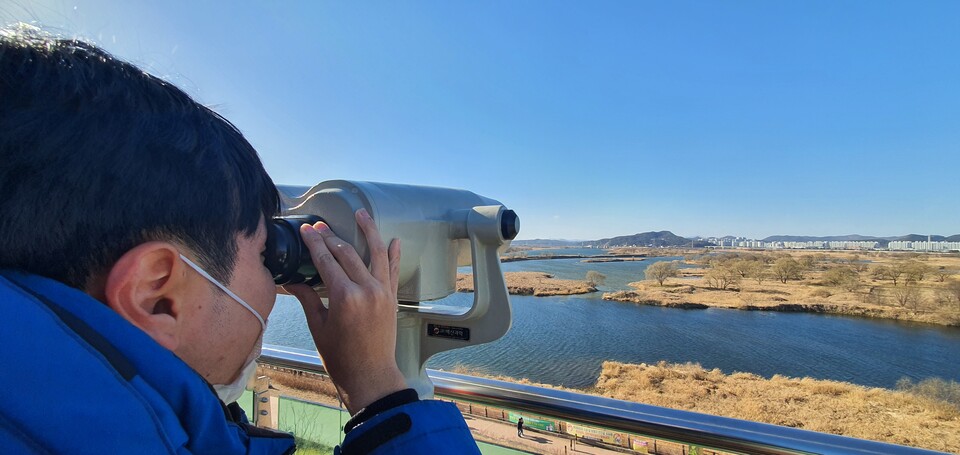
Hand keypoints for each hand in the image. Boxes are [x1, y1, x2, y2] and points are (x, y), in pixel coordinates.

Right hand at [283, 208, 405, 413]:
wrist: (370, 375)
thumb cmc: (340, 356)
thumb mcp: (318, 326)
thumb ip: (307, 298)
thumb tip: (291, 281)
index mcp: (344, 296)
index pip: (326, 260)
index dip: (314, 242)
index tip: (307, 229)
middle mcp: (366, 289)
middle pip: (347, 253)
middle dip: (331, 236)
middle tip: (320, 225)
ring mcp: (382, 292)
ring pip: (375, 253)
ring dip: (369, 230)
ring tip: (361, 213)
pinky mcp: (392, 298)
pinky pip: (393, 270)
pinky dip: (394, 254)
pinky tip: (393, 240)